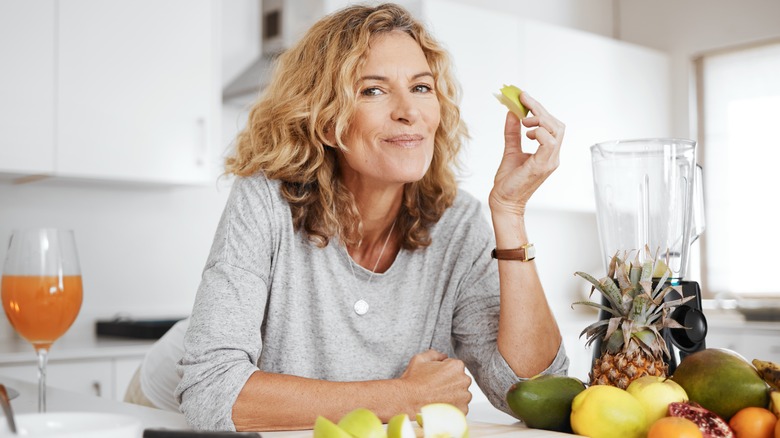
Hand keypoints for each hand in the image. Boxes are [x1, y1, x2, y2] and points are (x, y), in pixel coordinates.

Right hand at [398, 349, 471, 414]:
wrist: (407, 400)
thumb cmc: (413, 381)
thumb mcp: (420, 359)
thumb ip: (435, 354)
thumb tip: (442, 356)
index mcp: (456, 366)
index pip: (454, 366)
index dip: (443, 371)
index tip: (435, 377)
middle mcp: (464, 380)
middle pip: (459, 380)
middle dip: (450, 383)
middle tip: (435, 387)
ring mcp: (464, 397)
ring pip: (461, 394)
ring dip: (452, 395)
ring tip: (437, 396)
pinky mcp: (462, 410)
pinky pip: (460, 407)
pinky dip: (452, 407)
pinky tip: (440, 404)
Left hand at [489, 92, 564, 217]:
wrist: (504, 201)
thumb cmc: (508, 181)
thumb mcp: (511, 150)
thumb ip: (513, 133)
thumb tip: (511, 113)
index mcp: (548, 153)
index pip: (552, 125)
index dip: (540, 109)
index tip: (524, 97)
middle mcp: (553, 156)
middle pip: (557, 124)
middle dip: (540, 109)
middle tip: (523, 101)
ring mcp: (550, 161)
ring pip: (556, 130)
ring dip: (540, 120)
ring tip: (524, 122)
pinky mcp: (543, 166)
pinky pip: (549, 142)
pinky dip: (539, 132)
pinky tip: (527, 133)